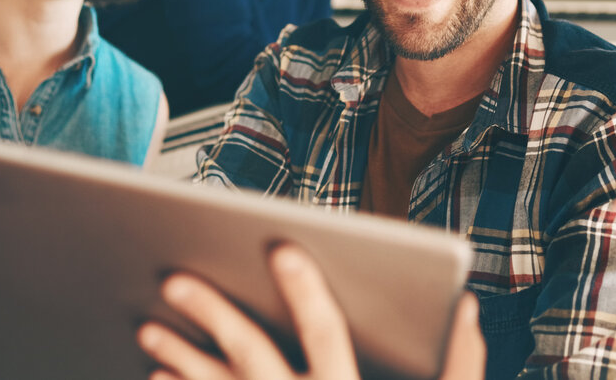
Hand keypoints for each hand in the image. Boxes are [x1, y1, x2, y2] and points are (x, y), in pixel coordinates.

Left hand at [137, 243, 485, 378]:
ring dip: (181, 358)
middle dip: (213, 313)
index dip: (306, 291)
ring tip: (148, 330)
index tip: (280, 248)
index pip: (328, 336)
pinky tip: (162, 376)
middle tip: (174, 279)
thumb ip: (461, 367)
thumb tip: (467, 308)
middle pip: (253, 355)